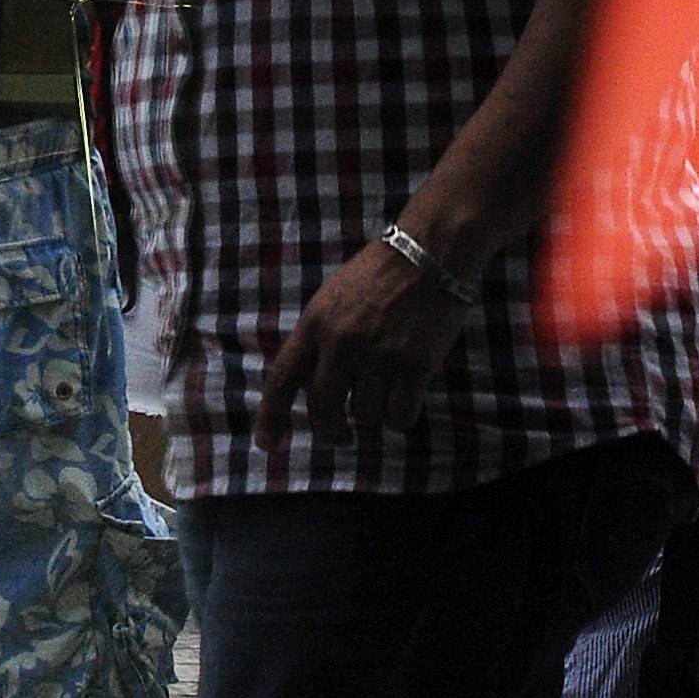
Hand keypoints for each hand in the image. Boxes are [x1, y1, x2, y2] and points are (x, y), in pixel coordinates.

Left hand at [252, 237, 470, 454]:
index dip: (270, 417)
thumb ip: (318, 339)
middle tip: (341, 436)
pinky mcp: (414, 366)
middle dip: (331, 431)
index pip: (282, 379)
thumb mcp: (332, 298)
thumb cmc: (380, 273)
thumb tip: (310, 386)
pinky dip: (401, 416)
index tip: (268, 446)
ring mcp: (378, 356)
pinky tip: (406, 398)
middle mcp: (341, 343)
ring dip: (373, 413)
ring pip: (365, 416)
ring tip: (386, 389)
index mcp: (314, 324)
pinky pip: (400, 416)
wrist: (430, 251)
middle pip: (323, 410)